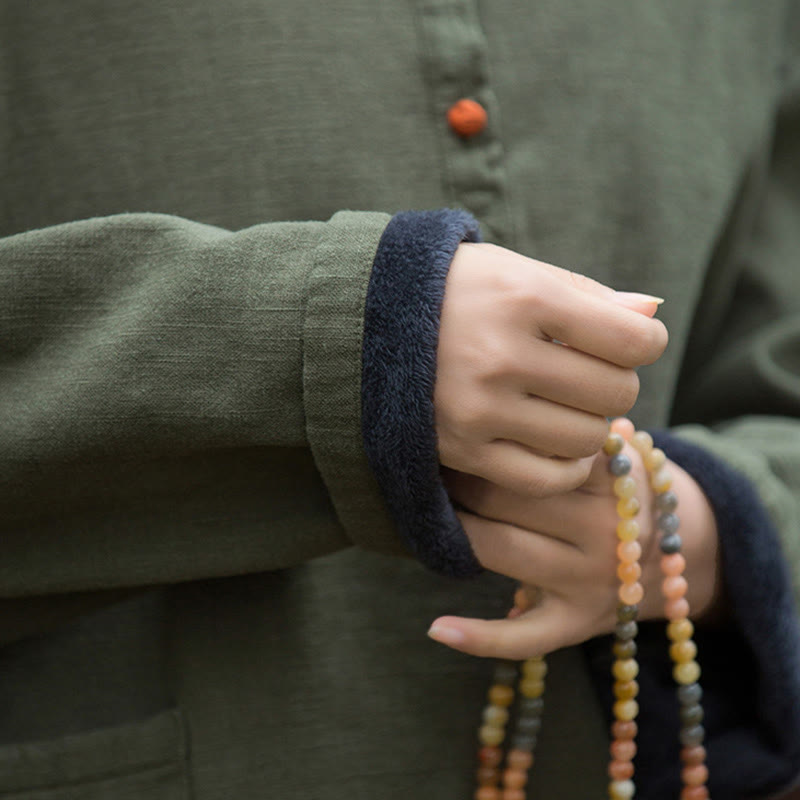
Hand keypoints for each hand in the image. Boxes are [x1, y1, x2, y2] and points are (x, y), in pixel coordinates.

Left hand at [427, 444, 720, 658]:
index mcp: (613, 480)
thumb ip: (572, 432)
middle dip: (462, 478)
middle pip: (504, 498)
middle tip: (438, 462)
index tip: (458, 429)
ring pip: (499, 550)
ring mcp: (590, 583)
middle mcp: (603, 533)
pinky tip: (438, 628)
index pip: (531, 452)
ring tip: (433, 508)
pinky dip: (478, 637)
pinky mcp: (576, 623)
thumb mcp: (621, 448)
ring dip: (456, 529)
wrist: (692, 548)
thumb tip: (498, 407)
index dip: (487, 441)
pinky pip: (522, 638)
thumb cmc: (629, 486)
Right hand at [434, 243, 667, 496]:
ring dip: (591, 422)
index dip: (647, 341)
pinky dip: (567, 465)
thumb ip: (586, 294)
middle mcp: (500, 356)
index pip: (631, 340)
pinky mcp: (462, 451)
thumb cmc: (455, 291)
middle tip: (590, 370)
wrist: (366, 322)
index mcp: (522, 298)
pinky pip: (545, 477)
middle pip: (615, 392)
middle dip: (616, 381)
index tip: (633, 340)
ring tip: (566, 401)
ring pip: (586, 438)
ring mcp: (478, 409)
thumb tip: (651, 314)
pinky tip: (558, 443)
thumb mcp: (515, 271)